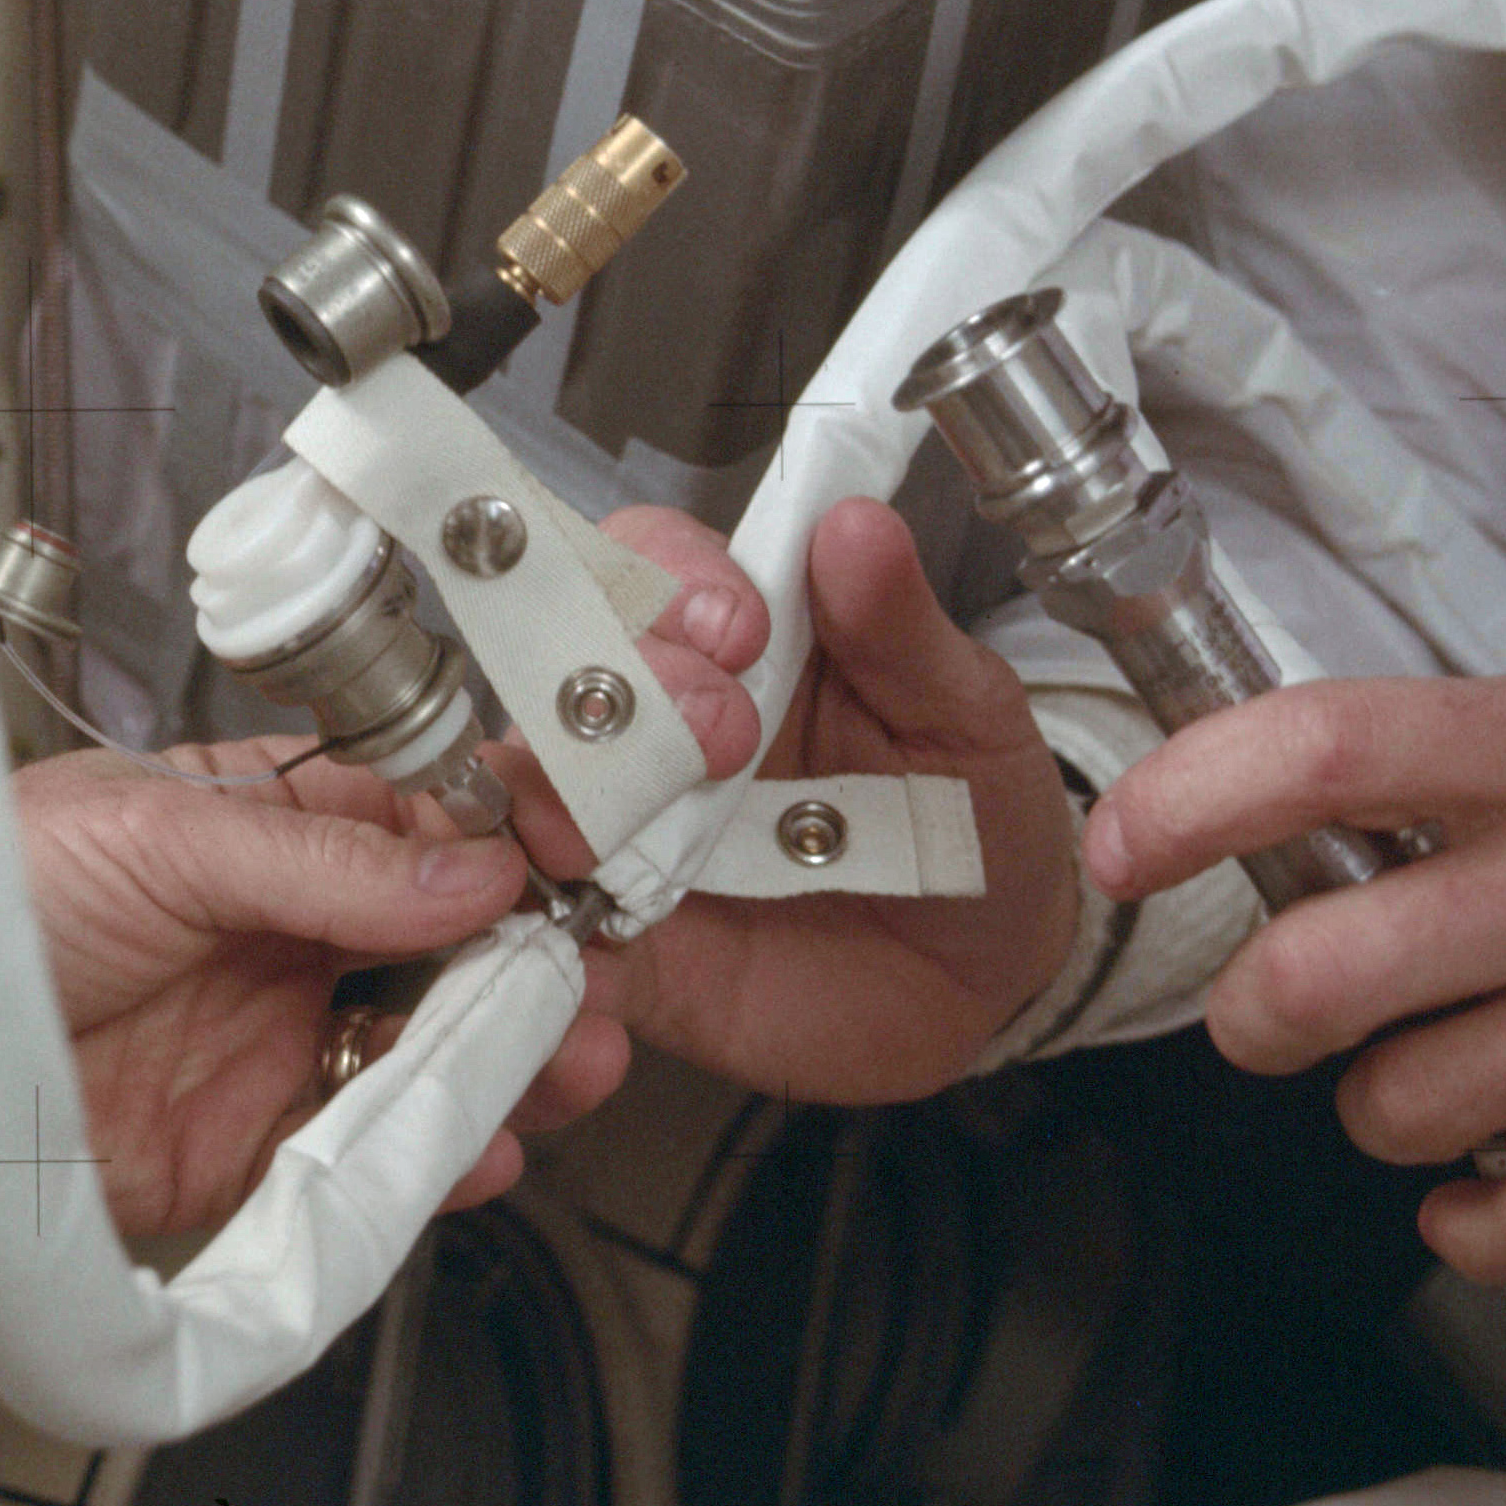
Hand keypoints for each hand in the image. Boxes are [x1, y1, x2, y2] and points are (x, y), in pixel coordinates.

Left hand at [0, 749, 631, 1240]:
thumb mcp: (156, 837)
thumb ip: (317, 858)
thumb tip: (468, 860)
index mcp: (265, 825)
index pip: (424, 824)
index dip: (512, 840)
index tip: (585, 856)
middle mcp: (284, 931)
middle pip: (454, 945)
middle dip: (537, 962)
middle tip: (596, 978)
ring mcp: (273, 1041)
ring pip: (432, 1052)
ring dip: (512, 1061)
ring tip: (571, 1065)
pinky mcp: (247, 1148)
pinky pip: (368, 1158)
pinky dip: (441, 1160)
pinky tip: (488, 1148)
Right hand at [518, 500, 1082, 1100]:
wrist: (990, 978)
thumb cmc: (973, 820)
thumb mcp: (967, 717)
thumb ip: (903, 630)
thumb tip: (857, 526)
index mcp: (731, 644)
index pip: (645, 566)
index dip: (670, 581)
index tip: (740, 627)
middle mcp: (649, 728)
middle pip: (555, 673)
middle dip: (608, 694)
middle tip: (714, 739)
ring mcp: (619, 837)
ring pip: (514, 800)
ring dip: (534, 813)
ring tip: (583, 850)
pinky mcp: (612, 948)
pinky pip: (536, 946)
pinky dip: (527, 951)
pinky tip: (580, 975)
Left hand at [1086, 666, 1505, 1280]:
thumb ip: (1454, 770)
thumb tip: (1259, 808)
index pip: (1326, 750)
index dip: (1186, 801)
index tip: (1121, 847)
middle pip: (1329, 968)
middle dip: (1258, 1012)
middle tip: (1275, 1011)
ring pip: (1410, 1106)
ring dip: (1377, 1112)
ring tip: (1430, 1078)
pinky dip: (1473, 1224)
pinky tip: (1487, 1184)